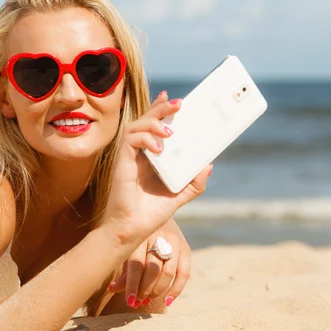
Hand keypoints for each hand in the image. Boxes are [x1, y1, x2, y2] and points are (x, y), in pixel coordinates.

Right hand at [103, 91, 212, 246]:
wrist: (132, 230)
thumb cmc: (150, 213)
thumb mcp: (179, 195)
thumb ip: (194, 182)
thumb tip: (208, 164)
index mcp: (150, 156)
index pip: (153, 126)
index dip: (161, 109)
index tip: (174, 100)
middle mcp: (138, 152)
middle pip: (146, 120)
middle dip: (161, 108)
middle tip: (179, 103)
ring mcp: (128, 156)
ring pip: (137, 125)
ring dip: (154, 122)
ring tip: (170, 131)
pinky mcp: (122, 162)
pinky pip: (130, 139)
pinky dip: (145, 138)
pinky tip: (159, 149)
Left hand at [107, 218, 189, 307]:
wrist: (156, 207)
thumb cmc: (137, 234)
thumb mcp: (129, 247)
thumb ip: (124, 269)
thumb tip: (111, 289)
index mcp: (140, 234)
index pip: (137, 264)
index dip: (133, 284)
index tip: (129, 300)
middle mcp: (158, 235)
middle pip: (153, 269)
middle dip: (145, 289)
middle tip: (137, 301)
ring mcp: (174, 240)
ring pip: (168, 272)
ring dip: (158, 290)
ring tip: (147, 300)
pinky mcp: (185, 247)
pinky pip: (184, 273)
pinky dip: (176, 289)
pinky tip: (167, 301)